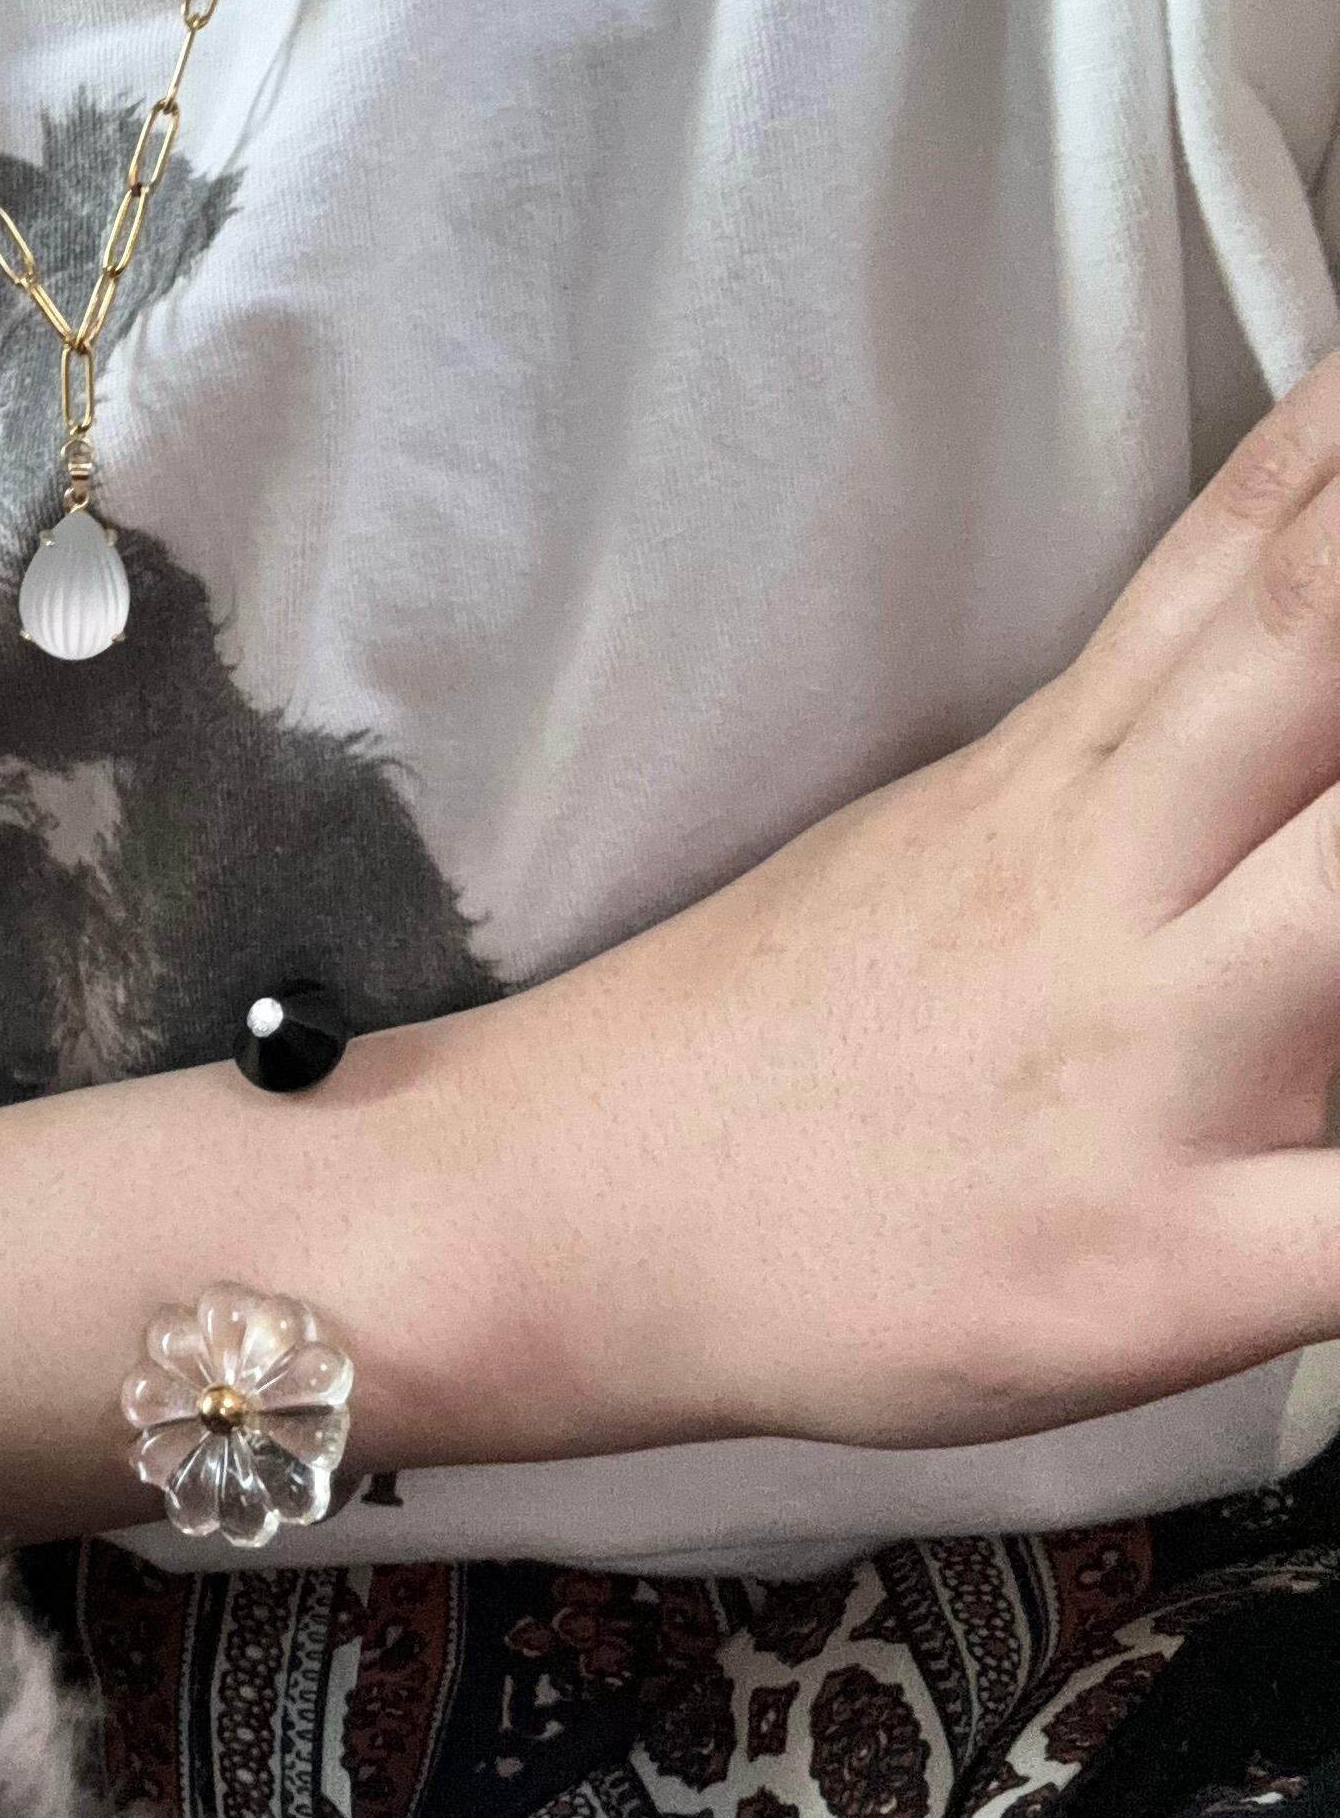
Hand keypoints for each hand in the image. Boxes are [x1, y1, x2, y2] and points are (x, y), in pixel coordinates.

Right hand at [460, 356, 1339, 1458]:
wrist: (553, 1216)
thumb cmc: (772, 1046)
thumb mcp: (950, 835)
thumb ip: (1146, 745)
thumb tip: (1295, 653)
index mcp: (1067, 773)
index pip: (1256, 548)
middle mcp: (1114, 885)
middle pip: (1318, 659)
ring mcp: (1140, 1070)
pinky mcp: (1149, 1269)